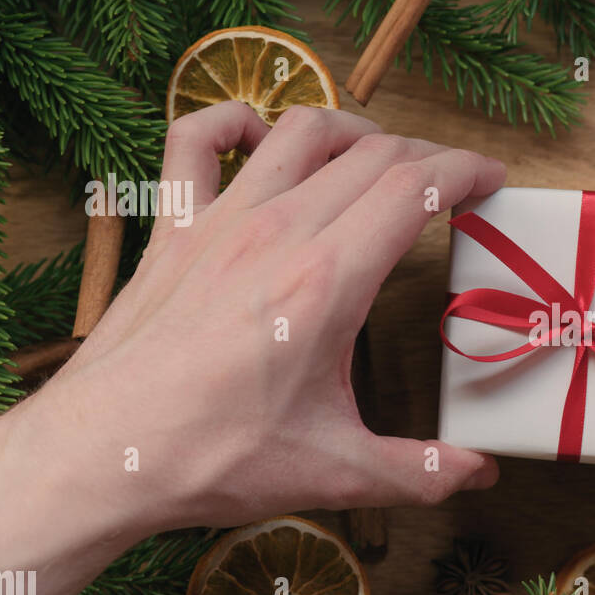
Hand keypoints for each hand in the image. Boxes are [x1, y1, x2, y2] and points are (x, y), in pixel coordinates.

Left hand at [0, 102, 503, 594]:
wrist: (102, 455)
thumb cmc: (214, 459)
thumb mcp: (336, 473)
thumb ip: (421, 472)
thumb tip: (481, 474)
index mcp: (327, 282)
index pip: (414, 187)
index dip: (465, 171)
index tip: (492, 179)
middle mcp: (278, 232)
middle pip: (373, 153)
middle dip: (428, 156)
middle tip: (453, 183)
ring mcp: (220, 221)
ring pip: (302, 131)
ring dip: (354, 130)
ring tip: (379, 155)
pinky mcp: (174, 229)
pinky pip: (196, 140)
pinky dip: (233, 120)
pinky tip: (259, 135)